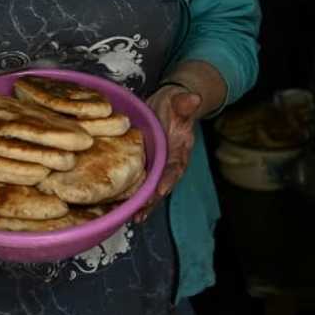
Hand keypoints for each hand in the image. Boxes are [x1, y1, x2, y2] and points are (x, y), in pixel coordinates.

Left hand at [135, 84, 202, 221]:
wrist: (168, 104)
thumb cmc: (175, 104)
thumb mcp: (179, 101)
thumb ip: (185, 104)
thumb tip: (193, 98)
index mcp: (180, 148)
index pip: (176, 165)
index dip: (169, 177)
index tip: (161, 188)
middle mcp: (169, 161)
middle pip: (162, 184)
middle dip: (152, 199)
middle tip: (140, 212)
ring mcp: (158, 165)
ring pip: (151, 188)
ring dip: (142, 203)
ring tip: (131, 217)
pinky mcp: (146, 165)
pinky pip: (140, 182)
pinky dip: (132, 195)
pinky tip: (120, 206)